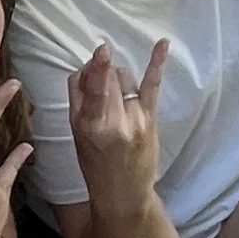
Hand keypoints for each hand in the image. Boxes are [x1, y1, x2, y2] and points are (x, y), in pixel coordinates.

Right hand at [67, 37, 167, 210]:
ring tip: (116, 97)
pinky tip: (162, 44)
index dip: (96, 68)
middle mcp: (112, 121)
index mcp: (88, 124)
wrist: (123, 193)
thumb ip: (78, 101)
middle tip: (100, 89)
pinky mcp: (150, 119)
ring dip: (118, 77)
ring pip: (124, 77)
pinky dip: (156, 63)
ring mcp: (134, 119)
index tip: (102, 49)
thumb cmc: (95, 164)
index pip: (92, 88)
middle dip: (102, 74)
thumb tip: (86, 69)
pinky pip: (151, 85)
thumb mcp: (76, 134)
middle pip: (108, 78)